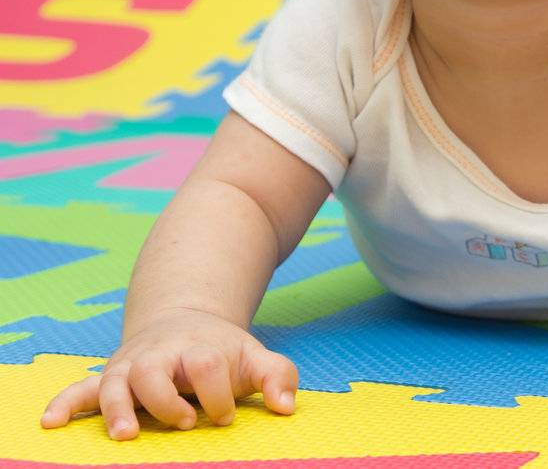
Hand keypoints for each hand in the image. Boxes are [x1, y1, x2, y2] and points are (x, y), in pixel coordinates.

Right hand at [38, 306, 298, 439]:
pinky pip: (80, 389)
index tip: (225, 416)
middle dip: (166, 400)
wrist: (186, 323)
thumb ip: (278, 377)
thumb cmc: (223, 352)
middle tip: (185, 421)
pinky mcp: (110, 378)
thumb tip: (286, 408)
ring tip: (125, 434)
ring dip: (117, 408)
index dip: (217, 392)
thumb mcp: (254, 358)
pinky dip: (64, 403)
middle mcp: (160, 355)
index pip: (206, 365)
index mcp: (198, 348)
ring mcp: (132, 366)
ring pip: (117, 382)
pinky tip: (50, 422)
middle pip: (155, 371)